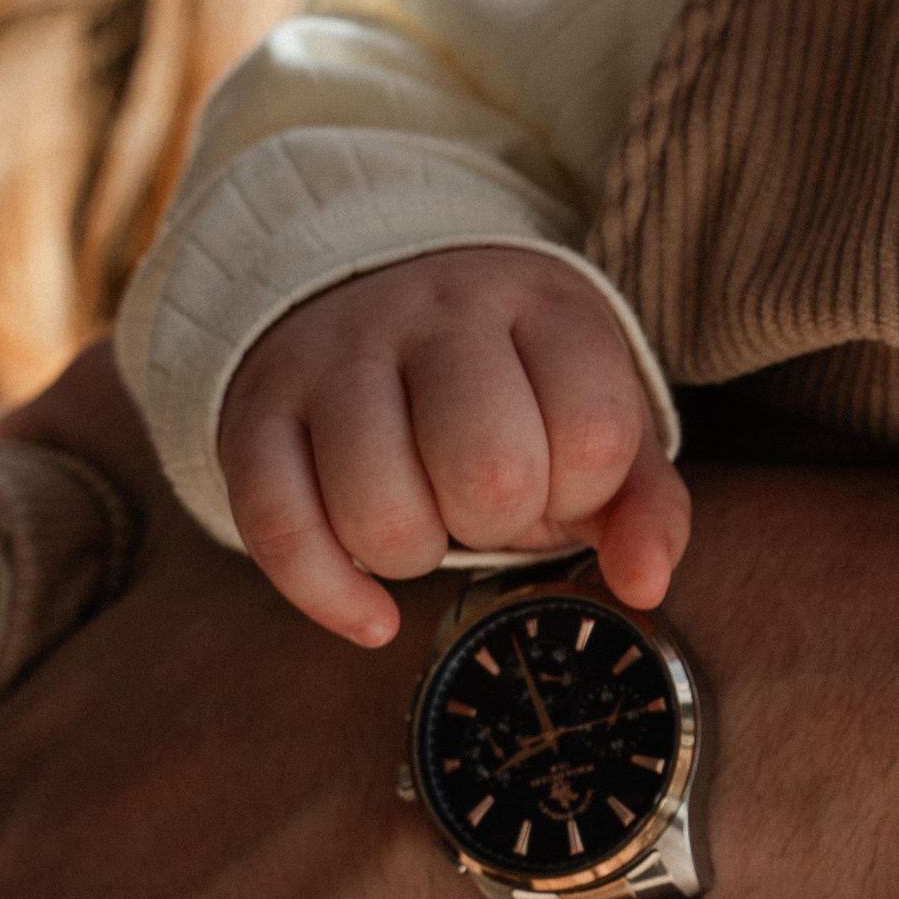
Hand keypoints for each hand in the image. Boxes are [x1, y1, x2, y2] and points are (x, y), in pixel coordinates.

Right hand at [218, 245, 689, 645]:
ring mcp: (336, 355)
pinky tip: (374, 612)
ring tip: (425, 521)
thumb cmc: (510, 382)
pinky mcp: (254, 409)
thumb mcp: (595, 413)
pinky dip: (330, 595)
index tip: (560, 479)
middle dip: (498, 524)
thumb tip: (644, 583)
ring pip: (377, 510)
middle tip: (487, 504)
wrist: (373, 285)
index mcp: (544, 306)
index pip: (593, 430)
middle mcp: (438, 314)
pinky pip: (276, 530)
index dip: (584, 492)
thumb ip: (644, 502)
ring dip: (412, 556)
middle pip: (487, 471)